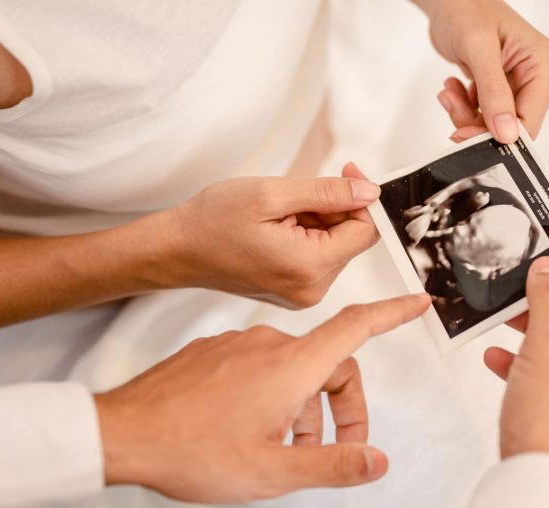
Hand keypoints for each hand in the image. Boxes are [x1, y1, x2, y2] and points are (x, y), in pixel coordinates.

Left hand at [94, 294, 430, 502]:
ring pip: (292, 368)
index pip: (356, 327)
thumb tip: (379, 461)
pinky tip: (248, 430)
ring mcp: (236, 345)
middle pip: (329, 361)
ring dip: (303, 406)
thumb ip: (332, 464)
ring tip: (282, 450)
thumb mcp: (272, 472)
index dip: (392, 314)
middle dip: (342, 406)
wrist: (121, 434)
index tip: (418, 302)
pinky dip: (272, 395)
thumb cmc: (194, 453)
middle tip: (332, 452)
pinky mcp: (211, 352)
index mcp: (291, 365)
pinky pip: (258, 365)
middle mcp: (267, 344)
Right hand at [161, 164, 380, 308]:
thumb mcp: (272, 194)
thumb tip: (370, 192)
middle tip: (294, 195)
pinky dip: (307, 237)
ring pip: (335, 248)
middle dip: (334, 210)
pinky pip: (318, 259)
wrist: (178, 250)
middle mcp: (311, 290)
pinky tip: (277, 230)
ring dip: (319, 223)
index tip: (345, 170)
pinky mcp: (294, 293)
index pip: (365, 231)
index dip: (361, 197)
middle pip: (351, 240)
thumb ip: (328, 193)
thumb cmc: (214, 220)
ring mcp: (302, 296)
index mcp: (309, 267)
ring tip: (279, 215)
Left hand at [415, 0, 548, 141]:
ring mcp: (524, 86)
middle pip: (512, 127)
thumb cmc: (468, 10)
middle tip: (451, 103)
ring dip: (466, 114)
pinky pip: (487, 117)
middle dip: (477, 123)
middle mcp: (541, 79)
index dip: (497, 135)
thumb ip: (493, 92)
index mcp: (546, 65)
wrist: (453, 1)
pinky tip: (455, 87)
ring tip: (450, 92)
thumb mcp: (479, 49)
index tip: (463, 133)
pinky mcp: (506, 92)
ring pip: (496, 126)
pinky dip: (466, 108)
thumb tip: (507, 133)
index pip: (529, 121)